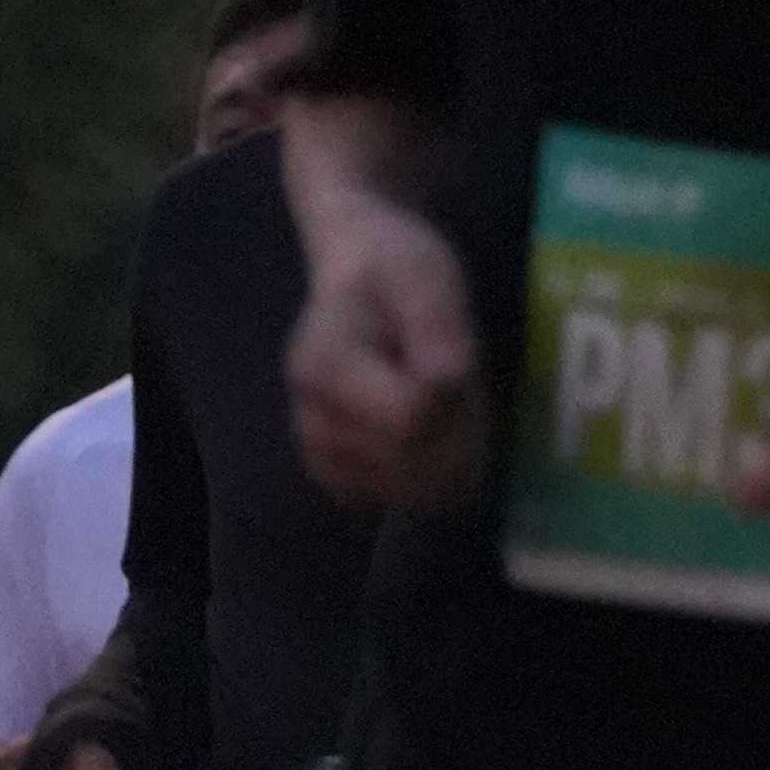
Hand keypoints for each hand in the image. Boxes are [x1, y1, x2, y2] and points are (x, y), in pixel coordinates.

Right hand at [288, 189, 486, 513]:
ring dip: (451, 455)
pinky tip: (432, 430)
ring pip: (415, 490)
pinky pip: (403, 501)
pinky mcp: (338, 477)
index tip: (458, 362)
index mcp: (324, 368)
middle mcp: (311, 421)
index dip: (455, 402)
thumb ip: (437, 327)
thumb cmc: (396, 268)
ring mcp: (321, 456)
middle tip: (459, 380)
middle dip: (459, 432)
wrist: (362, 273)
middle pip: (415, 464)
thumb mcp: (427, 277)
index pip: (412, 421)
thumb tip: (447, 383)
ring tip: (443, 398)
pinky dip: (432, 476)